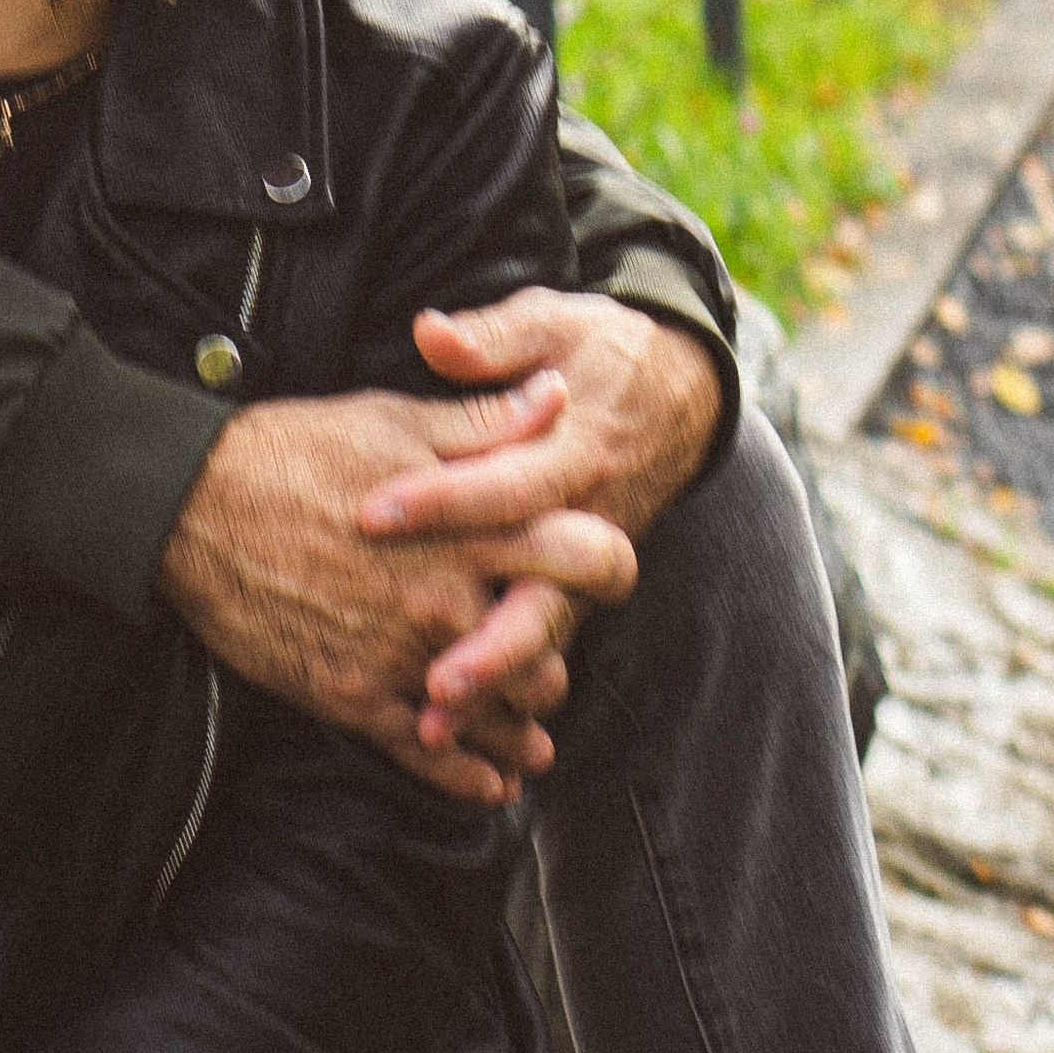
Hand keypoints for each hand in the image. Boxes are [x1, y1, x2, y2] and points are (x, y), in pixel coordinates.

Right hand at [154, 385, 636, 806]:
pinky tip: (489, 783)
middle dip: (557, 655)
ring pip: (498, 713)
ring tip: (532, 730)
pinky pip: (431, 757)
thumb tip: (560, 397)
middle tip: (551, 655)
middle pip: (549, 652)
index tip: (608, 571)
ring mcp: (401, 657)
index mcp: (466, 527)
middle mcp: (446, 600)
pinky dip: (469, 777)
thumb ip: (485, 421)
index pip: (581, 555)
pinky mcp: (355, 699)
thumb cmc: (296, 451)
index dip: (608, 563)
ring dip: (521, 722)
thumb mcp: (395, 420)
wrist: (193, 507)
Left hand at [351, 296, 722, 763]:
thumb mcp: (552, 322)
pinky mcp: (576, 588)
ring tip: (431, 725)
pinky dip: (508, 694)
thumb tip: (430, 332)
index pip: (504, 486)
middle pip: (543, 598)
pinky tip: (459, 730)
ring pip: (544, 639)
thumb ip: (493, 339)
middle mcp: (588, 522)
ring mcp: (585, 566)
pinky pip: (544, 649)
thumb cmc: (600, 351)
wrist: (680, 390)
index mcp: (574, 454)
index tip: (373, 515)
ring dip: (493, 684)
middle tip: (430, 682)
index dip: (441, 502)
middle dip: (489, 646)